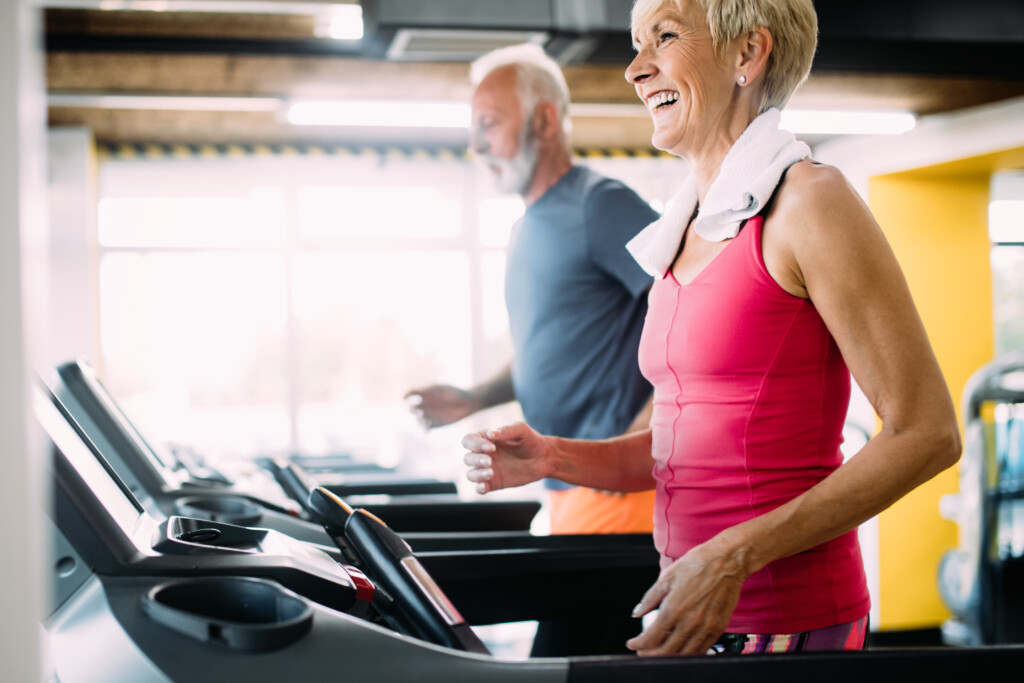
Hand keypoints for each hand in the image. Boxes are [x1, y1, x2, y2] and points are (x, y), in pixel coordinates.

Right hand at [404, 385, 480, 429]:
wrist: (468, 403)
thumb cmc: (456, 393)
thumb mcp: (443, 389)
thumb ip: (431, 390)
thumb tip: (418, 390)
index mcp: (425, 394)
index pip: (411, 394)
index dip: (406, 396)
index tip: (406, 398)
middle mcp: (425, 405)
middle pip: (412, 408)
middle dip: (412, 410)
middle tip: (418, 411)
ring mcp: (429, 415)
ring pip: (417, 420)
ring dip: (418, 421)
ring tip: (425, 421)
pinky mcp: (435, 425)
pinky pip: (425, 429)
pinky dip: (424, 430)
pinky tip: (427, 428)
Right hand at [462, 421, 551, 493]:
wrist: (544, 458)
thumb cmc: (531, 441)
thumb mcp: (522, 430)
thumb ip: (506, 430)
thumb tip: (490, 434)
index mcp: (486, 440)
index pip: (469, 440)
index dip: (475, 444)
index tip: (491, 447)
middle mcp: (484, 455)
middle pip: (468, 458)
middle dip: (476, 460)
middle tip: (490, 461)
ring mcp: (488, 470)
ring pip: (471, 474)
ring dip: (477, 474)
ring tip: (491, 472)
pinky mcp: (495, 483)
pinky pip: (480, 488)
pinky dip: (479, 488)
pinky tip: (485, 486)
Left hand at [626, 539, 747, 655]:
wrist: (727, 562)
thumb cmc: (698, 564)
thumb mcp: (667, 577)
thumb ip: (650, 598)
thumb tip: (637, 612)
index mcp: (674, 608)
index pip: (652, 637)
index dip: (638, 644)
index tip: (633, 643)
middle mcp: (690, 622)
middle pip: (666, 651)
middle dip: (650, 654)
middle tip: (643, 652)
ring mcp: (706, 628)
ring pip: (684, 654)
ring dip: (669, 657)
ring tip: (659, 653)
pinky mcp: (718, 628)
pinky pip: (702, 649)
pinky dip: (688, 654)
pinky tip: (681, 649)